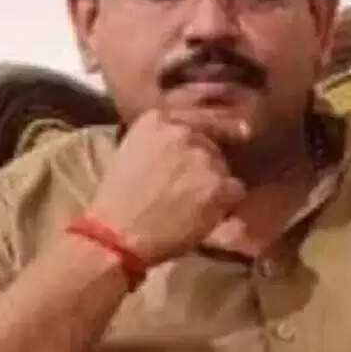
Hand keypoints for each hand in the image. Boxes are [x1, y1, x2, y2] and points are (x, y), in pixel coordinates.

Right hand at [87, 109, 246, 265]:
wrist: (118, 235)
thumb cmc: (115, 202)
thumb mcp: (129, 154)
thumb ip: (159, 142)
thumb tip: (183, 148)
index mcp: (156, 120)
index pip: (194, 116)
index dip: (209, 129)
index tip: (225, 135)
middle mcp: (182, 132)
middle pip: (210, 143)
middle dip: (205, 162)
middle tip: (191, 186)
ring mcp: (202, 158)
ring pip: (223, 167)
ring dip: (215, 182)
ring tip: (196, 204)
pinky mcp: (218, 185)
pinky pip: (235, 189)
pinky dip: (226, 202)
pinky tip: (208, 214)